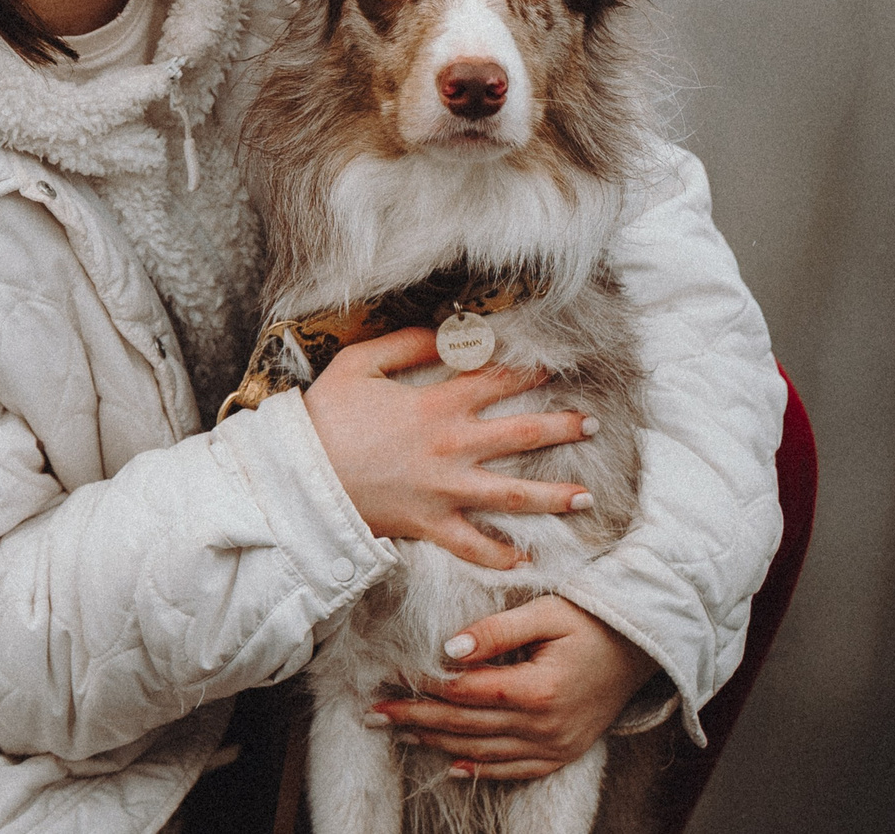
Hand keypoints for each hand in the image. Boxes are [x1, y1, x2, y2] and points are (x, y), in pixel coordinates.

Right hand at [301, 326, 592, 569]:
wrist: (301, 479)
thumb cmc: (326, 418)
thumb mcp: (358, 363)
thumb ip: (404, 344)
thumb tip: (443, 333)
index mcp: (437, 404)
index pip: (497, 381)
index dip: (530, 370)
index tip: (556, 365)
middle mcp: (452, 447)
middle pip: (521, 435)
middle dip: (562, 428)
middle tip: (593, 424)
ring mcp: (445, 491)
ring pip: (512, 495)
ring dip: (552, 497)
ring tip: (585, 497)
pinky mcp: (430, 525)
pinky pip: (473, 546)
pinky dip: (500, 556)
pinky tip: (525, 560)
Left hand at [369, 596, 655, 780]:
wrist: (641, 647)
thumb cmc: (591, 621)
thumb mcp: (546, 612)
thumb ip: (496, 631)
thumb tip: (450, 648)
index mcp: (537, 689)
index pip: (464, 691)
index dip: (422, 685)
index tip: (388, 678)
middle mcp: (543, 726)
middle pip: (465, 725)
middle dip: (415, 718)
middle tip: (374, 713)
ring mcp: (554, 746)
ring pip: (482, 752)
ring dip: (437, 742)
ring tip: (400, 731)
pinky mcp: (562, 754)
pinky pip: (514, 771)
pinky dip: (479, 770)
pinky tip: (451, 764)